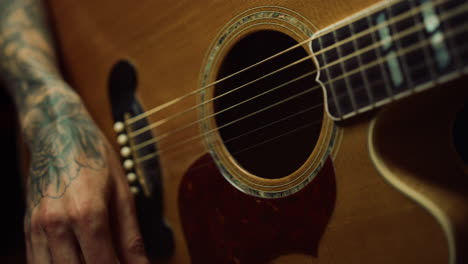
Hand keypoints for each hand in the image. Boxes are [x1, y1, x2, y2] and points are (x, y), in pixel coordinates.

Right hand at [22, 92, 148, 263]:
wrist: (58, 135)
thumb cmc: (94, 158)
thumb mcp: (123, 194)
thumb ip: (131, 237)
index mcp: (86, 212)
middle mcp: (56, 224)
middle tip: (114, 262)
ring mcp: (37, 228)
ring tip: (97, 259)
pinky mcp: (28, 229)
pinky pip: (36, 263)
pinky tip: (76, 259)